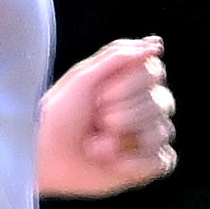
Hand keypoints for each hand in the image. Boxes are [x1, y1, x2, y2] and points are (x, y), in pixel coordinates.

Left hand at [37, 34, 176, 196]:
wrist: (47, 159)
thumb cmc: (59, 118)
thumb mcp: (82, 79)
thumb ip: (117, 56)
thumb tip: (155, 44)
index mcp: (130, 81)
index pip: (154, 72)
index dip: (129, 86)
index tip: (99, 96)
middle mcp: (145, 106)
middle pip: (162, 102)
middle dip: (124, 116)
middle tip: (96, 123)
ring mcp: (149, 135)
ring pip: (162, 131)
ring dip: (124, 141)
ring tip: (97, 147)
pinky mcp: (150, 164)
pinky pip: (163, 160)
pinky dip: (135, 164)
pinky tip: (113, 163)